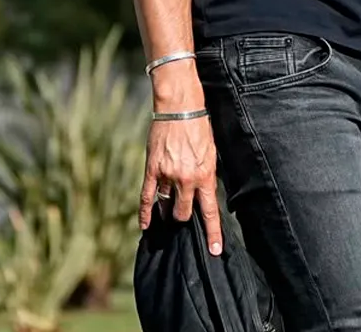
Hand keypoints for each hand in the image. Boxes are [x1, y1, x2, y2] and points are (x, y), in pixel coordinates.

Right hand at [139, 111, 222, 254]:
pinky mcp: (151, 170)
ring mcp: (167, 176)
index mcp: (206, 175)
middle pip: (184, 213)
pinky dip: (145, 213)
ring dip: (167, 211)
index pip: (210, 211)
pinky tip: (145, 225)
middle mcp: (187, 179)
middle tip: (183, 216)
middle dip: (183, 217)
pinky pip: (146, 197)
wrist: (181, 109)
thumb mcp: (212, 155)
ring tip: (167, 214)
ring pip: (165, 206)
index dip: (213, 233)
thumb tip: (203, 196)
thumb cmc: (200, 130)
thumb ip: (207, 177)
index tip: (215, 250)